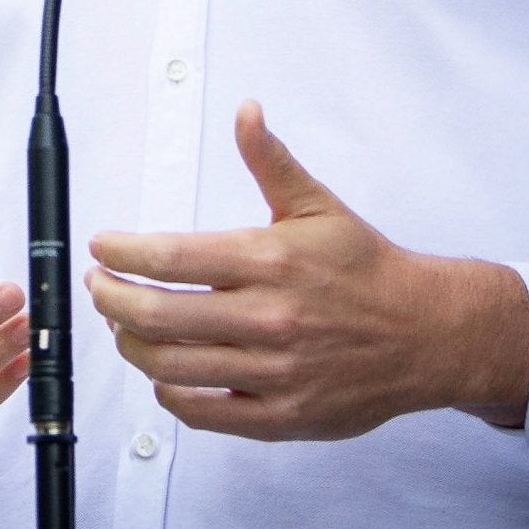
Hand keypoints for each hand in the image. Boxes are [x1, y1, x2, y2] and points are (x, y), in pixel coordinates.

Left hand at [85, 101, 528, 439]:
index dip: (122, 252)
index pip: (171, 256)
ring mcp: (274, 373)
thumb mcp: (318, 205)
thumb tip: (246, 111)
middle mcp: (269, 318)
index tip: (102, 247)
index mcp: (270, 261)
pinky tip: (164, 372)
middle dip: (111, 299)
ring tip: (123, 325)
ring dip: (133, 344)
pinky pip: (204, 413)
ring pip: (172, 365)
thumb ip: (270, 160)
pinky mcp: (282, 417)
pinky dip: (171, 393)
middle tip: (99, 287)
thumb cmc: (367, 268)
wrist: (429, 333)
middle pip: (158, 315)